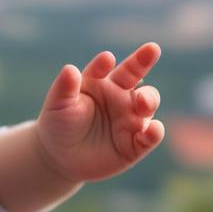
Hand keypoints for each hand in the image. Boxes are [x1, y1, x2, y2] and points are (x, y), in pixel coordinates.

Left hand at [34, 42, 164, 183]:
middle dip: (143, 63)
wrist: (60, 158)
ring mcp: (130, 119)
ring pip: (148, 104)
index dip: (107, 62)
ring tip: (142, 103)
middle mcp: (119, 96)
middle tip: (150, 53)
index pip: (106, 67)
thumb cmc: (59, 124)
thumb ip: (64, 88)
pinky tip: (153, 129)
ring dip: (149, 100)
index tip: (106, 59)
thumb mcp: (57, 105)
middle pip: (136, 76)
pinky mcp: (135, 144)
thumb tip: (70, 69)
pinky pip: (150, 136)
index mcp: (100, 82)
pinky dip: (155, 132)